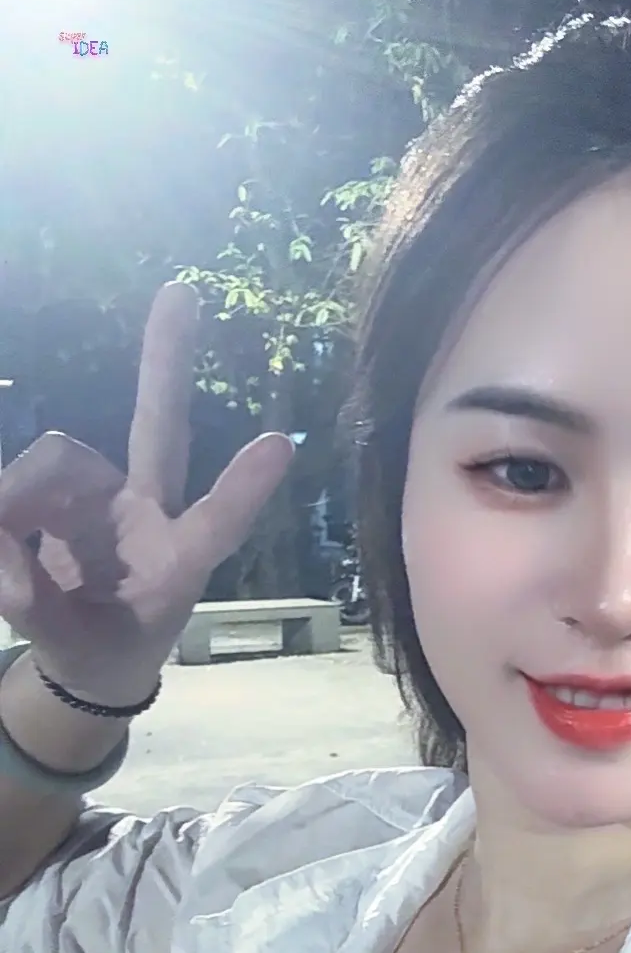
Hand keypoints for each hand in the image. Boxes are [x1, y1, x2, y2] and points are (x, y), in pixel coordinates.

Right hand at [0, 282, 294, 705]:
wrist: (87, 659)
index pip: (215, 523)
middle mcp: (149, 512)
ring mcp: (104, 494)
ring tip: (7, 563)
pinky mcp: (61, 490)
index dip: (242, 488)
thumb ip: (37, 604)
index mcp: (178, 562)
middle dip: (165, 363)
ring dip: (13, 498)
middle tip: (181, 293)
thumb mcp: (75, 649)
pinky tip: (6, 542)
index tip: (280, 444)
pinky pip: (15, 481)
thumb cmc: (102, 651)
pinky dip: (1, 509)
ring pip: (54, 458)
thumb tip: (2, 548)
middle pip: (157, 429)